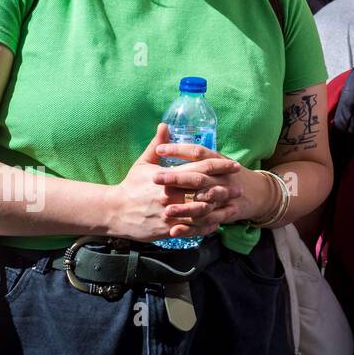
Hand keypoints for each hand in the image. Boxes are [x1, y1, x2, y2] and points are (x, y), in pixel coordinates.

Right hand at [106, 124, 243, 241]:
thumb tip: (165, 125)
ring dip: (219, 210)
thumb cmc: (131, 186)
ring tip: (232, 207)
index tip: (234, 166)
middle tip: (239, 188)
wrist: (113, 211)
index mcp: (168, 177)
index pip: (200, 169)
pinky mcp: (166, 229)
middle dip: (224, 189)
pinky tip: (216, 223)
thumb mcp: (143, 163)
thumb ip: (158, 145)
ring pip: (200, 212)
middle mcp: (170, 195)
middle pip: (204, 191)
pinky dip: (205, 227)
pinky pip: (190, 229)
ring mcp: (169, 213)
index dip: (220, 166)